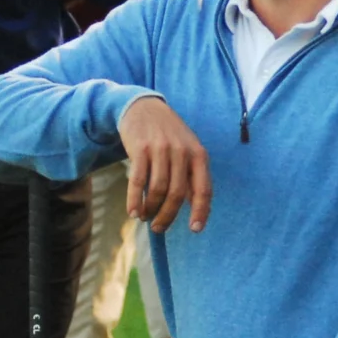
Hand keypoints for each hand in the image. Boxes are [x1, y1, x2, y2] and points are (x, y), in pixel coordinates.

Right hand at [119, 96, 211, 231]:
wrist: (143, 107)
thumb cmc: (168, 135)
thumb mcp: (187, 149)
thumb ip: (191, 176)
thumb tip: (195, 209)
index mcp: (198, 154)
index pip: (204, 189)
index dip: (201, 211)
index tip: (195, 229)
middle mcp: (181, 151)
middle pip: (177, 194)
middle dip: (168, 216)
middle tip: (159, 228)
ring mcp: (161, 149)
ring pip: (158, 189)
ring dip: (151, 209)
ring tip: (145, 217)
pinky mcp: (140, 149)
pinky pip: (138, 181)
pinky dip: (135, 200)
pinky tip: (133, 211)